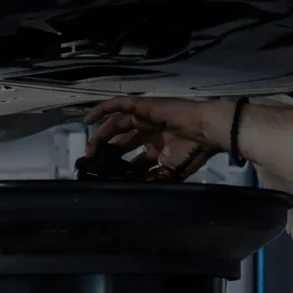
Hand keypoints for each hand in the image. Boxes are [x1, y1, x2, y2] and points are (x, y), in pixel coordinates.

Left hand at [84, 98, 231, 180]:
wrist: (205, 131)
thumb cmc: (192, 151)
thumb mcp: (170, 172)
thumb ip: (151, 178)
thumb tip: (132, 188)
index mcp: (156, 148)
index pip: (133, 158)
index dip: (120, 167)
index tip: (106, 176)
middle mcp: (148, 132)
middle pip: (121, 141)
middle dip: (106, 152)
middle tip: (93, 162)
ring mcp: (144, 118)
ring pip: (115, 123)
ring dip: (100, 135)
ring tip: (89, 148)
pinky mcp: (142, 106)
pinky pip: (118, 104)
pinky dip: (102, 109)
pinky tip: (87, 119)